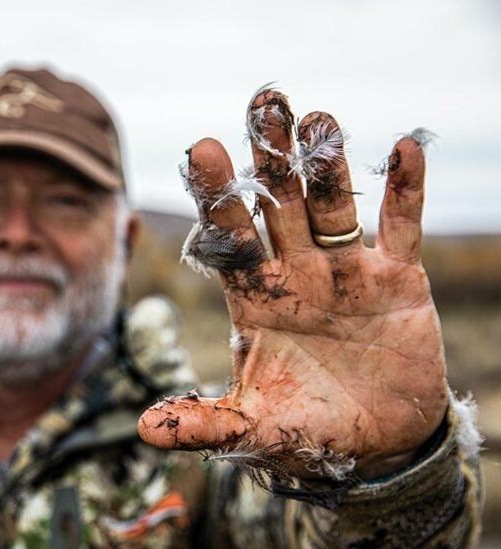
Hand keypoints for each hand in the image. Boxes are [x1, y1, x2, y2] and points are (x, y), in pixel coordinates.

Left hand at [138, 87, 447, 480]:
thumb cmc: (307, 431)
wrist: (376, 446)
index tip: (202, 149)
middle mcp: (294, 273)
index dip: (218, 196)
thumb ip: (203, 423)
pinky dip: (405, 192)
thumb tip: (142, 429)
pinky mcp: (397, 279)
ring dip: (326, 165)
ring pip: (332, 206)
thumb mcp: (253, 430)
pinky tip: (404, 149)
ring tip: (317, 118)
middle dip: (269, 158)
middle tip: (261, 102)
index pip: (230, 238)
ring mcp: (344, 271)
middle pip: (278, 205)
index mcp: (253, 297)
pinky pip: (400, 228)